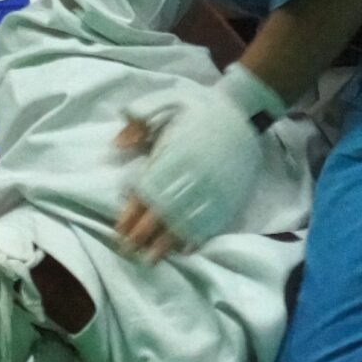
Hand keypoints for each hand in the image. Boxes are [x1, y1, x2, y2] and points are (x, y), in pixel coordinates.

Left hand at [113, 69, 282, 260]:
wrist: (243, 112)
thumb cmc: (200, 109)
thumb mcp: (165, 103)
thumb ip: (139, 121)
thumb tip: (118, 145)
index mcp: (171, 157)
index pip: (146, 193)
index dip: (131, 215)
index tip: (119, 230)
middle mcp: (189, 178)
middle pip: (161, 213)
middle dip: (142, 235)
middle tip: (128, 251)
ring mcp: (210, 190)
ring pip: (184, 223)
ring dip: (165, 244)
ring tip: (151, 259)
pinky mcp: (228, 197)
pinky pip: (210, 224)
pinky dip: (195, 238)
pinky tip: (183, 250)